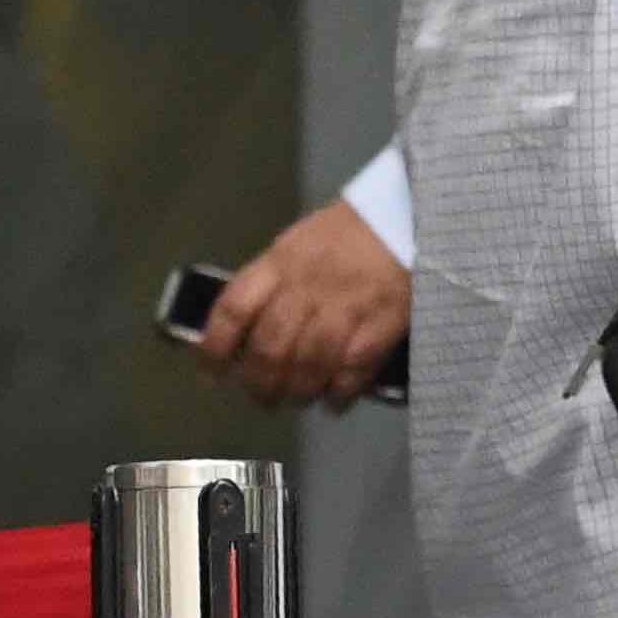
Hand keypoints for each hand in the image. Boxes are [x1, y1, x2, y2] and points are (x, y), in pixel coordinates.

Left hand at [195, 195, 410, 411]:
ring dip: (297, 392)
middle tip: (262, 398)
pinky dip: (338, 393)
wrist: (406, 215)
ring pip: (308, 364)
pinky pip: (352, 369)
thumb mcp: (296, 245)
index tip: (211, 374)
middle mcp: (306, 287)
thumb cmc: (345, 234)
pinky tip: (334, 402)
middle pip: (270, 347)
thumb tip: (246, 334)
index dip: (215, 348)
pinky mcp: (381, 324)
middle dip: (259, 383)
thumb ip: (271, 285)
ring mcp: (345, 307)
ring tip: (297, 400)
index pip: (233, 309)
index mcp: (279, 263)